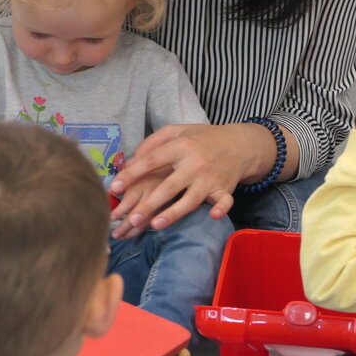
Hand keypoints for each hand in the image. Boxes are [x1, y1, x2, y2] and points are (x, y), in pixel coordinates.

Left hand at [109, 124, 260, 237]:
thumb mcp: (176, 131)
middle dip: (149, 203)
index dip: (132, 173)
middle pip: (169, 186)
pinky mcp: (225, 189)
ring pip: (191, 199)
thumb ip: (152, 143)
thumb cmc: (201, 138)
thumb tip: (130, 162)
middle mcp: (195, 163)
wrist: (239, 143)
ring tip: (155, 225)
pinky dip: (220, 209)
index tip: (115, 187)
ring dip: (174, 213)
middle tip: (130, 219)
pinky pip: (224, 201)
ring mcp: (210, 178)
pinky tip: (212, 216)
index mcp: (180, 146)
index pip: (152, 160)